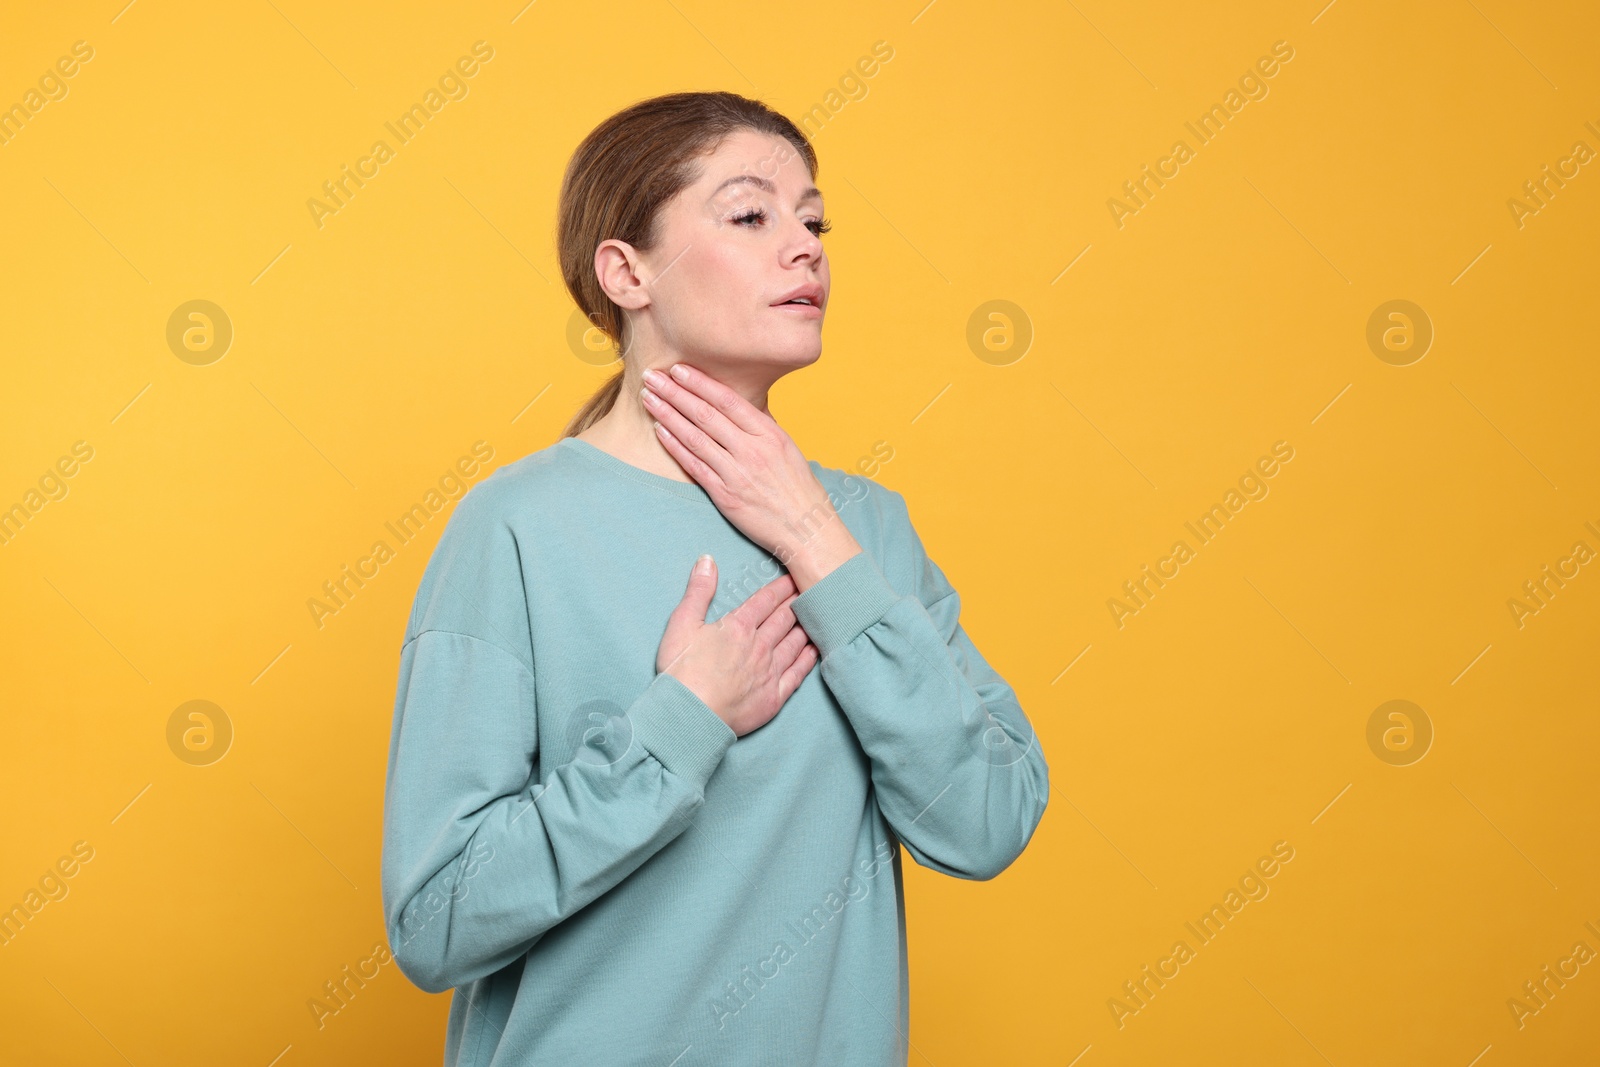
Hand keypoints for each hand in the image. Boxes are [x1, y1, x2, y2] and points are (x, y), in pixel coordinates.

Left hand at [639, 362, 861, 589]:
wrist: (806, 528)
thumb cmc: (798, 488)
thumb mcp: (787, 448)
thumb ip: (762, 425)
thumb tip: (744, 404)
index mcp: (769, 434)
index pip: (728, 400)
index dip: (700, 383)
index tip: (678, 369)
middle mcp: (752, 450)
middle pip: (706, 414)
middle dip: (675, 392)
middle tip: (652, 376)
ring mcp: (737, 472)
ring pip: (695, 437)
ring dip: (668, 415)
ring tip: (649, 399)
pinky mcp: (725, 495)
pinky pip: (695, 465)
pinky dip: (675, 446)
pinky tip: (659, 431)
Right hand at [656, 554, 816, 736]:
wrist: (688, 715)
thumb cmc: (680, 671)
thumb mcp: (682, 624)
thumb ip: (698, 591)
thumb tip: (708, 560)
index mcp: (738, 627)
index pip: (765, 601)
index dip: (781, 588)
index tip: (793, 577)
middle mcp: (760, 646)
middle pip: (785, 618)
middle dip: (799, 601)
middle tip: (815, 588)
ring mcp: (770, 671)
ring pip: (795, 642)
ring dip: (807, 626)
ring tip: (820, 614)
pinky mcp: (775, 696)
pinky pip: (798, 673)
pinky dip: (809, 659)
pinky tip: (816, 650)